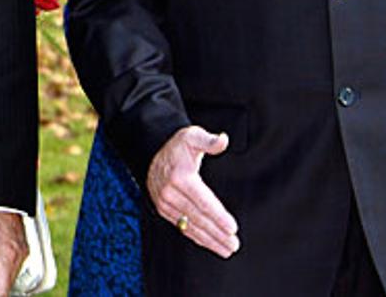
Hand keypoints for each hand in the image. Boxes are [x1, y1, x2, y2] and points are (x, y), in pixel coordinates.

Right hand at [147, 126, 238, 257]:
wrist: (152, 153)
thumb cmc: (178, 146)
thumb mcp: (192, 136)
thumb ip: (208, 140)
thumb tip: (222, 140)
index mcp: (180, 177)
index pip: (203, 201)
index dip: (218, 216)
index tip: (232, 228)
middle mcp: (170, 193)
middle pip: (198, 217)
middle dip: (218, 233)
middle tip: (234, 244)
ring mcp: (165, 203)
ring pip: (190, 226)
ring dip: (210, 240)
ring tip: (227, 248)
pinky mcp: (164, 210)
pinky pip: (182, 226)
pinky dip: (197, 237)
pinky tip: (210, 243)